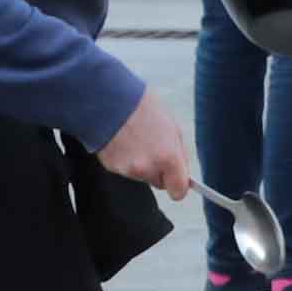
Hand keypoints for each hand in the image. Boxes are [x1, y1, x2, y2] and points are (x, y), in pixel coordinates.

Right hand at [97, 87, 193, 201]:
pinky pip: (125, 169)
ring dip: (142, 164)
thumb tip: (182, 169)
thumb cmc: (143, 107)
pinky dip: (125, 160)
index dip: (178, 186)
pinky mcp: (112, 168)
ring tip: (136, 139)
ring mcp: (128, 170)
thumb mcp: (172, 125)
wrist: (109, 99)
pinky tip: (123, 141)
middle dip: (160, 172)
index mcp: (168, 157)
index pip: (179, 191)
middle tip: (154, 149)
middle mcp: (148, 168)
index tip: (177, 180)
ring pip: (142, 176)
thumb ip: (178, 152)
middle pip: (159, 183)